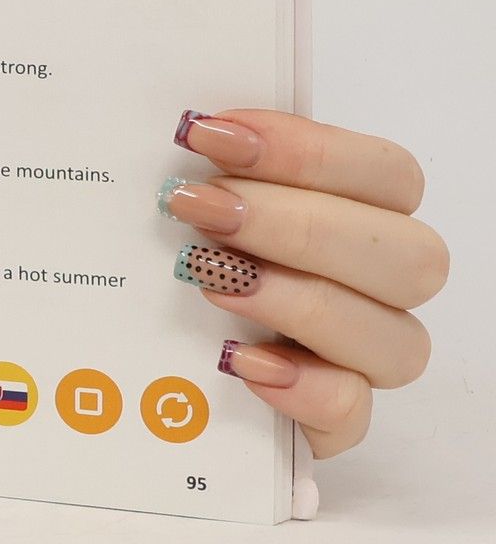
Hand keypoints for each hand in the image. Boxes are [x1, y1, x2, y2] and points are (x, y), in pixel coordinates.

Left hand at [161, 109, 445, 456]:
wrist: (134, 356)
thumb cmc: (170, 249)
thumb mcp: (186, 194)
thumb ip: (206, 160)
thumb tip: (182, 121)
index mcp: (360, 214)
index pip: (387, 174)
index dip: (309, 150)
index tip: (210, 134)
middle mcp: (376, 288)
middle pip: (409, 257)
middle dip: (299, 224)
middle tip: (198, 206)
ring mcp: (360, 361)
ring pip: (396, 341)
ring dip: (299, 301)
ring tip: (208, 279)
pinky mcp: (328, 422)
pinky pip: (351, 416)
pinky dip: (301, 387)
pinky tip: (237, 360)